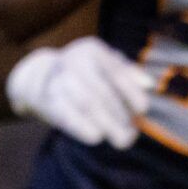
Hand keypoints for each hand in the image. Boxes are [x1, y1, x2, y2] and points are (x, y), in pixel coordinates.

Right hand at [5, 35, 153, 147]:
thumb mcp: (106, 64)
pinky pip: (68, 117)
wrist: (39, 77)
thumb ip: (129, 72)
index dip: (131, 92)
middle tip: (132, 131)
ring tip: (122, 138)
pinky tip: (97, 137)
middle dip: (120, 114)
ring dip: (108, 124)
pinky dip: (84, 129)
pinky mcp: (49, 101)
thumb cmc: (85, 73)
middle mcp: (74, 61)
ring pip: (86, 104)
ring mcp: (58, 80)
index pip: (115, 71)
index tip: (143, 109)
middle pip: (102, 91)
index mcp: (92, 50)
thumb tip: (148, 84)